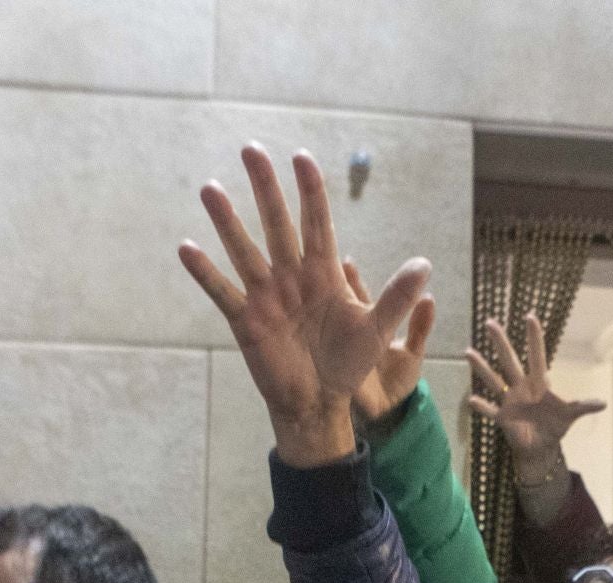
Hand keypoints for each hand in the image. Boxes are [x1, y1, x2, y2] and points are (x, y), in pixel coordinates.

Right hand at [179, 143, 430, 466]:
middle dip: (265, 188)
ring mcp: (266, 296)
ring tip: (210, 188)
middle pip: (277, 224)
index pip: (317, 222)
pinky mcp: (246, 320)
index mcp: (324, 273)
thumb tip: (425, 264)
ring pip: (245, 250)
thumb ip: (396, 297)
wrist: (318, 403)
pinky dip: (205, 272)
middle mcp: (292, 277)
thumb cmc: (349, 365)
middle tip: (251, 148)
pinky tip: (187, 247)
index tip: (302, 157)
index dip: (311, 191)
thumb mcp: (376, 331)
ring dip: (227, 221)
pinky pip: (222, 292)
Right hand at [466, 315, 606, 478]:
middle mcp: (521, 387)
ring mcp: (509, 400)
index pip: (536, 356)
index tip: (530, 316)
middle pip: (509, 361)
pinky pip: (489, 410)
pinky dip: (481, 406)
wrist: (541, 447)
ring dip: (482, 368)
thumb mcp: (570, 415)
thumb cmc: (555, 425)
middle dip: (501, 343)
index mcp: (539, 383)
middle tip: (490, 322)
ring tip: (468, 352)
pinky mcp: (502, 417)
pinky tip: (472, 399)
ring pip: (494, 380)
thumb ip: (583, 406)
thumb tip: (604, 403)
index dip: (534, 338)